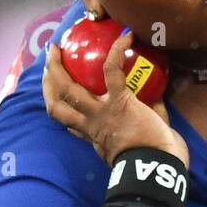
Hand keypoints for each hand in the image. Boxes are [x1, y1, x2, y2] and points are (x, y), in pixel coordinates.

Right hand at [42, 31, 189, 168]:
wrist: (159, 169)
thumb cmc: (156, 161)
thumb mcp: (142, 145)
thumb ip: (145, 122)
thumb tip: (157, 101)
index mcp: (95, 137)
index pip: (70, 123)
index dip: (60, 108)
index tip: (57, 96)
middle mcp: (92, 125)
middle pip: (56, 106)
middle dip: (48, 83)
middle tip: (49, 63)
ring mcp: (101, 113)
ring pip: (67, 89)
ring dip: (57, 67)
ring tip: (56, 48)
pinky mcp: (118, 102)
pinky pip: (111, 71)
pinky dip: (117, 52)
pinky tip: (125, 38)